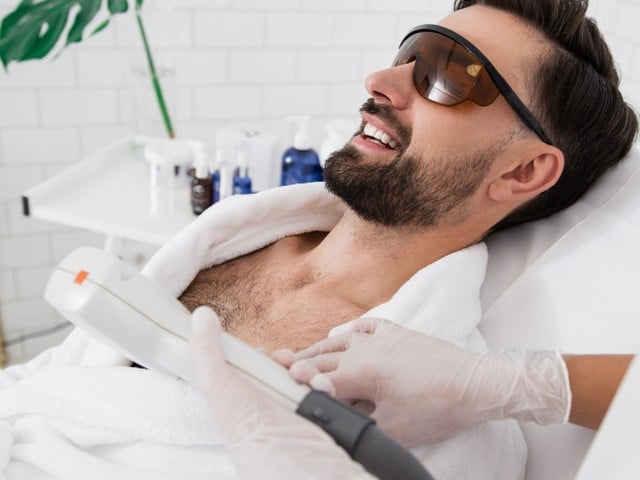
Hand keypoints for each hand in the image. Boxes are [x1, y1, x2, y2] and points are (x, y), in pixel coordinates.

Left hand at [188, 306, 371, 479]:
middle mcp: (263, 411)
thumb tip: (200, 315)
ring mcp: (291, 416)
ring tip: (304, 378)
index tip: (261, 351)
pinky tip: (322, 390)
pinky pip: (322, 390)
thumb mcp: (220, 388)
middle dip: (284, 361)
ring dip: (306, 371)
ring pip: (300, 378)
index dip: (254, 357)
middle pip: (276, 371)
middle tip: (286, 362)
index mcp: (237, 405)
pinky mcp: (316, 418)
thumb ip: (207, 352)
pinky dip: (323, 385)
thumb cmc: (253, 436)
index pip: (245, 372)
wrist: (300, 466)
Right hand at [274, 318, 569, 445]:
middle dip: (296, 361)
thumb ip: (357, 422)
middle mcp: (364, 349)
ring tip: (301, 352)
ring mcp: (381, 337)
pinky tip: (343, 333)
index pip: (317, 379)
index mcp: (360, 372)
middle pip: (322, 357)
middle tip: (273, 359)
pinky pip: (366, 326)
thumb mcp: (392, 427)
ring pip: (339, 340)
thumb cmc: (435, 409)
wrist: (473, 384)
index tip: (271, 377)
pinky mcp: (397, 332)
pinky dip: (350, 330)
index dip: (293, 381)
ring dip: (318, 347)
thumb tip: (334, 419)